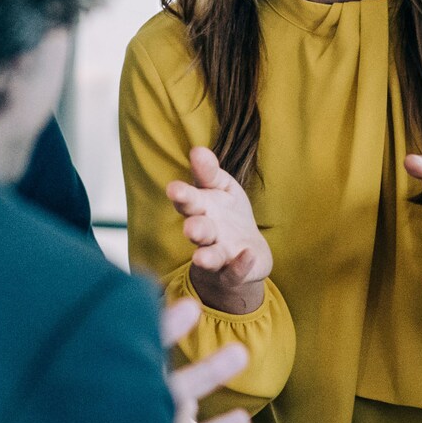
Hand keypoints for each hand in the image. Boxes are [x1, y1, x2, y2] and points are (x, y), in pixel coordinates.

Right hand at [166, 147, 273, 314]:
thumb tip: (197, 149)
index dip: (182, 195)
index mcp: (202, 208)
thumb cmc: (227, 215)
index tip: (173, 188)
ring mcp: (219, 255)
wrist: (243, 254)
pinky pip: (235, 271)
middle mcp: (207, 233)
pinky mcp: (234, 273)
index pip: (189, 201)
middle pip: (198, 230)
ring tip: (201, 257)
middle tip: (190, 227)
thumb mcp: (221, 188)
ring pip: (210, 256)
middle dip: (194, 228)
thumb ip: (209, 172)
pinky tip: (247, 256)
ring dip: (206, 256)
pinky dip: (240, 265)